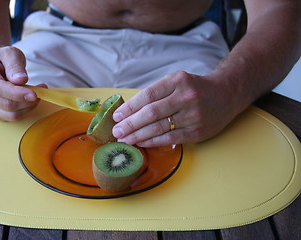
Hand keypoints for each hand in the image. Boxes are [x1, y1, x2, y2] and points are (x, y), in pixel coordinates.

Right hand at [0, 46, 43, 120]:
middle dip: (28, 101)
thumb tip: (21, 80)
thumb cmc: (2, 59)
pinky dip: (24, 110)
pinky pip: (11, 118)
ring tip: (37, 95)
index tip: (35, 94)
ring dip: (28, 107)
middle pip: (6, 104)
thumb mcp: (10, 53)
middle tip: (41, 91)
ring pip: (10, 115)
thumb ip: (15, 65)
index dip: (18, 94)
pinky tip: (29, 100)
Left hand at [112, 71, 238, 146]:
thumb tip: (129, 111)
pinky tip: (141, 143)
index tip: (117, 116)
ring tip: (124, 139)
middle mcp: (186, 98)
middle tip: (116, 131)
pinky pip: (170, 139)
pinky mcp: (197, 132)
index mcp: (179, 81)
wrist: (226, 94)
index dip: (130, 107)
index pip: (148, 95)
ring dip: (138, 135)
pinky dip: (152, 141)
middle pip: (151, 113)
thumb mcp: (177, 81)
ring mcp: (193, 116)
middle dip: (130, 124)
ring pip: (159, 128)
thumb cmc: (195, 88)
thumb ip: (156, 93)